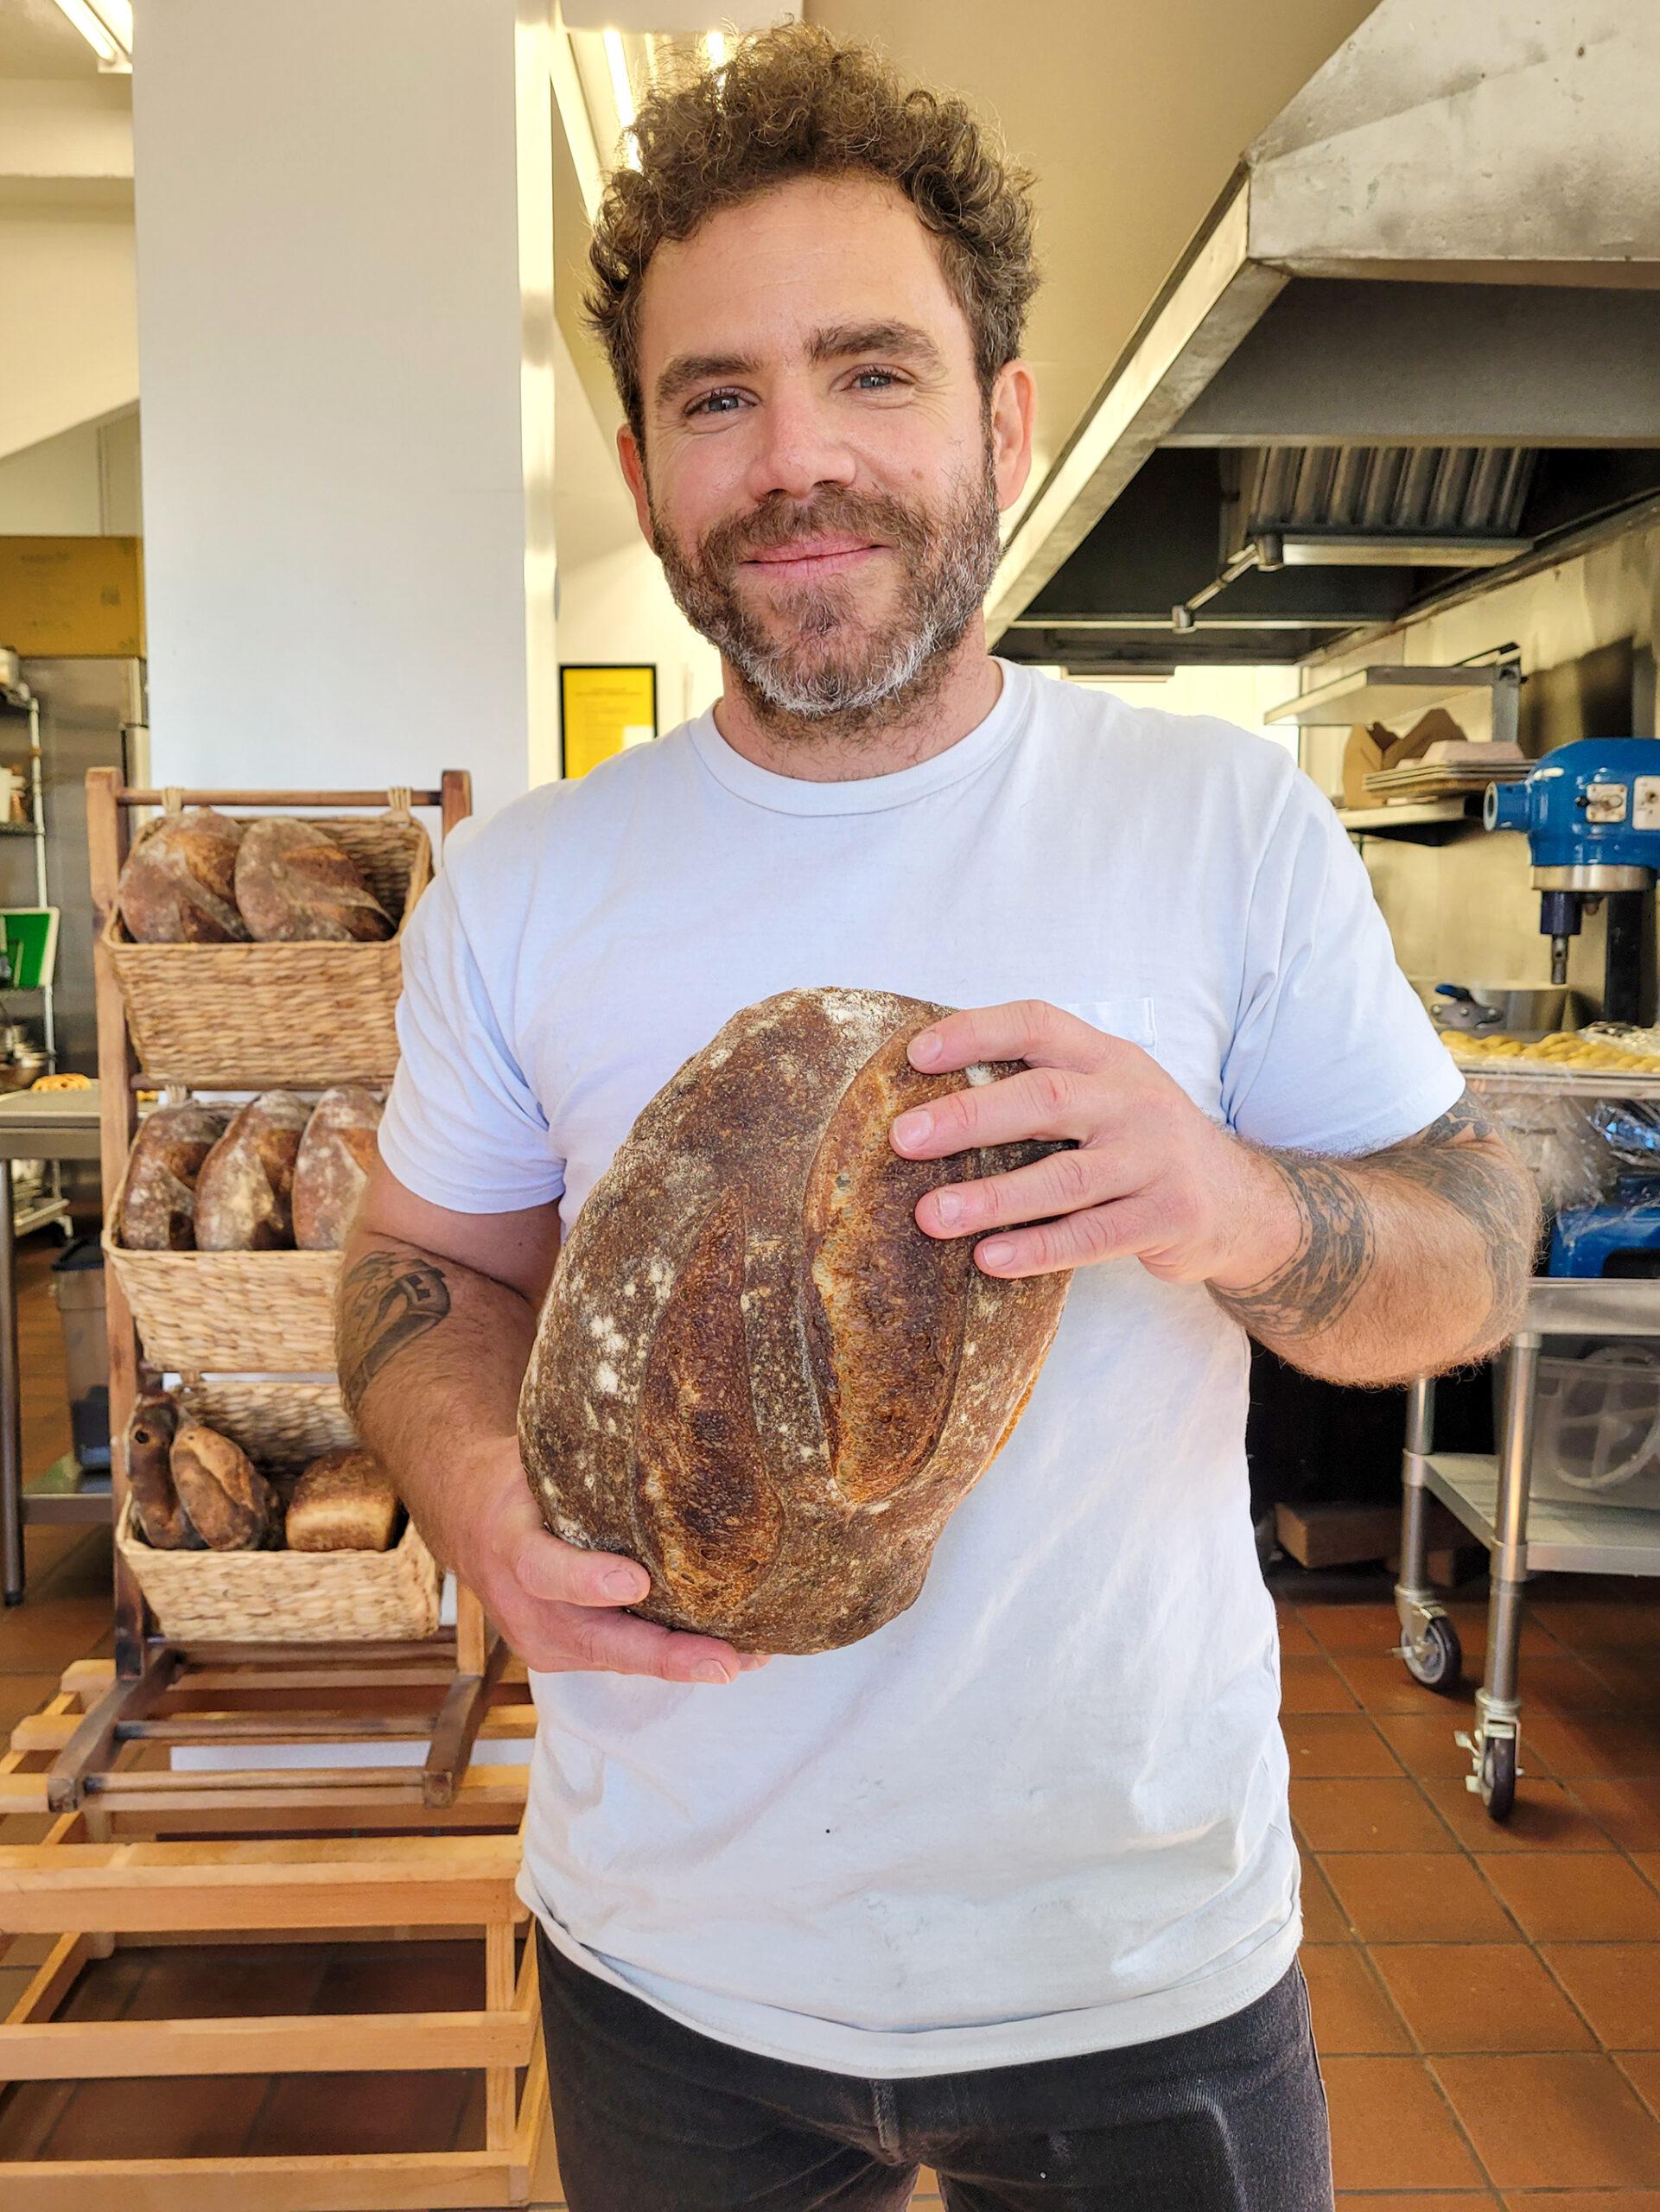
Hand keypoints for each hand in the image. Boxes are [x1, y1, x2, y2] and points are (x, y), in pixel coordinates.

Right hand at [456, 1439, 768, 1684]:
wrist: (470, 1521)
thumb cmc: (519, 1483)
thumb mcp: (538, 1461)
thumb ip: (586, 1462)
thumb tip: (661, 1422)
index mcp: (511, 1545)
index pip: (543, 1569)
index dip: (588, 1579)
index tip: (636, 1579)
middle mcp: (525, 1607)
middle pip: (597, 1640)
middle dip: (665, 1654)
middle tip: (725, 1662)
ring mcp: (544, 1641)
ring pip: (618, 1657)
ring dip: (685, 1661)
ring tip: (751, 1658)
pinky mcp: (564, 1655)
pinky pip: (621, 1659)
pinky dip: (672, 1657)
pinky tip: (731, 1654)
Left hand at [890, 1000, 1299, 1286]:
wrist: (1239, 1202)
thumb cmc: (1142, 1144)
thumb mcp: (1108, 1094)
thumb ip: (1043, 1086)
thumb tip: (931, 1099)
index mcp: (1108, 1059)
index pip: (1037, 1025)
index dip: (975, 1032)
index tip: (915, 1055)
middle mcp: (1133, 1100)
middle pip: (1043, 1099)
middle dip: (968, 1117)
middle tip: (904, 1139)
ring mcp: (1154, 1159)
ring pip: (1062, 1177)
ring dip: (991, 1197)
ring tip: (931, 1215)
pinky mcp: (1167, 1218)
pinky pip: (1092, 1236)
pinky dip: (1038, 1249)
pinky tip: (989, 1259)